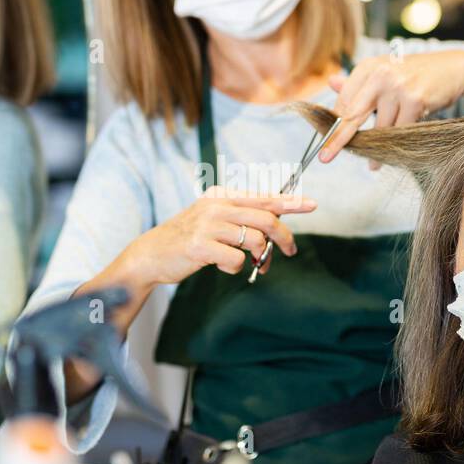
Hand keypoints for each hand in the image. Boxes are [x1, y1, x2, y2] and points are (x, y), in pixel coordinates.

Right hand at [122, 188, 317, 286]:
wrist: (151, 254)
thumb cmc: (188, 239)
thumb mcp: (213, 220)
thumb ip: (241, 219)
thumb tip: (275, 229)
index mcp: (221, 196)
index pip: (264, 197)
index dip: (290, 202)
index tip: (312, 205)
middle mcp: (216, 206)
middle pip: (266, 220)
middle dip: (284, 238)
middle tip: (291, 251)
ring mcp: (207, 225)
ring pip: (254, 240)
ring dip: (260, 256)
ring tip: (255, 263)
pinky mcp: (200, 246)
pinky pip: (236, 259)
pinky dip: (236, 267)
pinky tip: (224, 266)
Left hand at [320, 51, 463, 164]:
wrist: (454, 68)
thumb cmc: (415, 74)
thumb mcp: (385, 72)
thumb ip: (358, 82)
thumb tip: (331, 83)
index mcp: (368, 67)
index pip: (344, 101)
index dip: (333, 124)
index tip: (323, 141)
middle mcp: (380, 75)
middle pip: (353, 114)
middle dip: (339, 139)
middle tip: (326, 157)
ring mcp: (398, 87)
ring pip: (381, 128)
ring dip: (377, 149)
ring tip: (374, 163)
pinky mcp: (415, 100)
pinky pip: (400, 130)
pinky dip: (398, 142)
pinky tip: (399, 148)